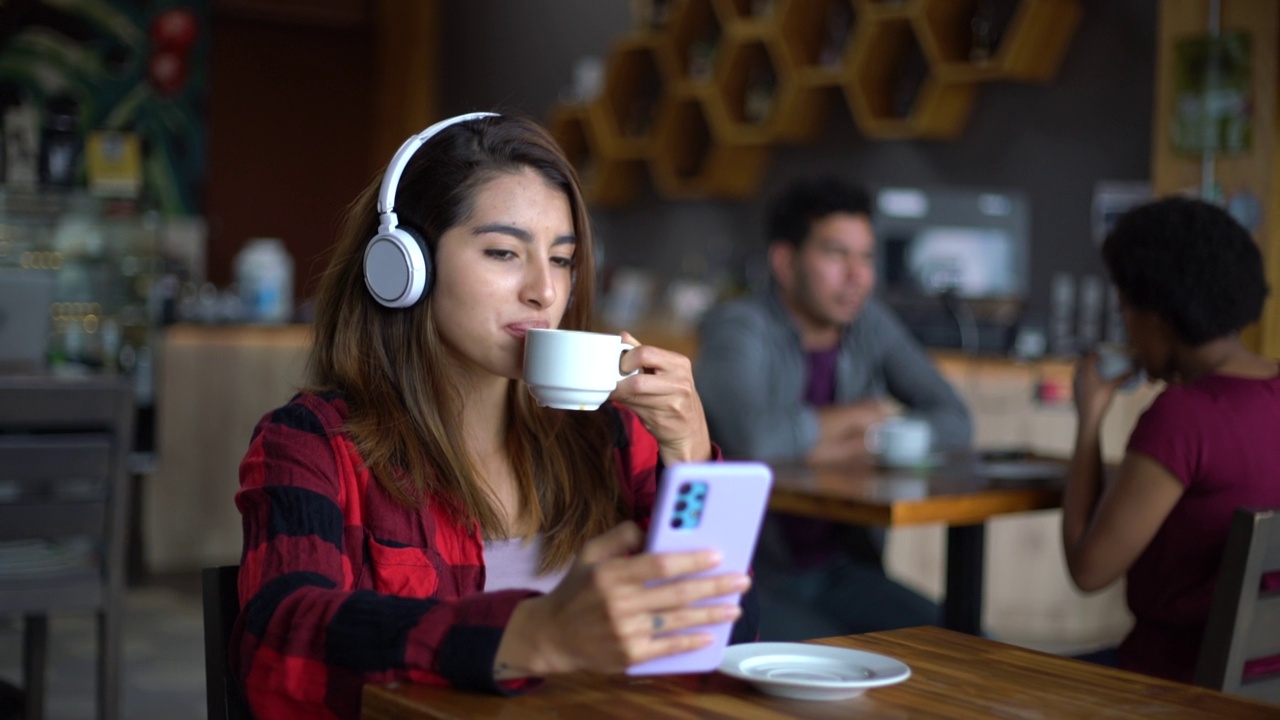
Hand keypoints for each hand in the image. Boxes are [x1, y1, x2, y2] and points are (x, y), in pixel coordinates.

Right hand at [495, 521, 748, 677]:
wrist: (553, 635)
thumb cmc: (577, 589)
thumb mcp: (590, 553)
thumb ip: (620, 536)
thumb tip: (653, 529)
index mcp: (610, 574)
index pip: (659, 564)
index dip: (691, 560)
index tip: (717, 555)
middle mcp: (618, 603)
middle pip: (677, 594)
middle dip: (715, 586)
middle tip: (741, 580)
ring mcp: (624, 632)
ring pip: (678, 621)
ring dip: (711, 614)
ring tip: (735, 608)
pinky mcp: (629, 656)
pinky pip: (667, 647)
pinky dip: (691, 642)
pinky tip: (710, 636)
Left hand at [609, 331, 712, 463]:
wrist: (689, 430)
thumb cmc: (672, 398)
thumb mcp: (664, 372)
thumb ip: (644, 355)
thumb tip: (623, 336)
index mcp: (679, 363)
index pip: (645, 352)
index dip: (626, 359)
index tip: (619, 365)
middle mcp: (680, 380)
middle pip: (639, 378)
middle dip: (620, 380)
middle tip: (615, 381)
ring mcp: (674, 401)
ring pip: (635, 393)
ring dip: (619, 393)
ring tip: (617, 392)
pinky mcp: (665, 418)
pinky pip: (636, 407)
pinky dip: (624, 403)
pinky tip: (626, 402)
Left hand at [1072, 352, 1132, 423]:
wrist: (1088, 417)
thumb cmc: (1099, 399)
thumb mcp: (1112, 387)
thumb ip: (1122, 378)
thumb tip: (1134, 370)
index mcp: (1086, 371)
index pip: (1088, 357)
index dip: (1093, 353)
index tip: (1100, 351)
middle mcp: (1078, 376)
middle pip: (1080, 363)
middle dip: (1087, 359)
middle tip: (1096, 359)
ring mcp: (1074, 385)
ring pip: (1077, 372)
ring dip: (1083, 368)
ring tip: (1093, 369)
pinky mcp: (1074, 393)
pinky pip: (1077, 380)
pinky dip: (1082, 377)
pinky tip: (1089, 383)